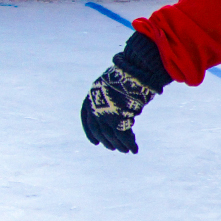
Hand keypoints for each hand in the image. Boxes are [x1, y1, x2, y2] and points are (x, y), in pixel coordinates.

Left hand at [80, 33, 169, 152]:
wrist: (132, 70)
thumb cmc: (125, 75)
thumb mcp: (111, 85)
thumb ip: (109, 98)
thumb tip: (118, 109)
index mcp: (91, 97)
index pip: (85, 117)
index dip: (89, 132)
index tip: (95, 143)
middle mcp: (95, 107)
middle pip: (98, 129)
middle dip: (106, 140)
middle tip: (114, 148)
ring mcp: (105, 114)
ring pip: (111, 134)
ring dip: (119, 144)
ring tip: (126, 150)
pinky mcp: (118, 119)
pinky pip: (124, 135)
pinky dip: (130, 144)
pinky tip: (135, 149)